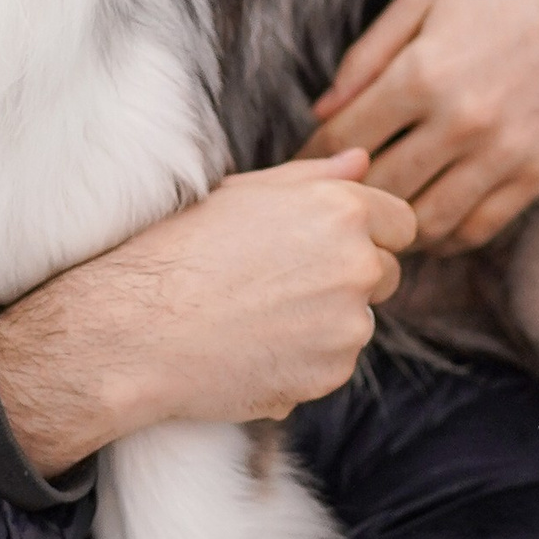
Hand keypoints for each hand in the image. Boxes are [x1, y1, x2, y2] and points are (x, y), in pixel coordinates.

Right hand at [0, 153, 414, 477]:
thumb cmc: (180, 249)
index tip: (328, 245)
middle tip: (282, 282)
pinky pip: (331, 364)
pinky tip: (251, 347)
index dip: (369, 232)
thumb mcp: (246, 193)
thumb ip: (315, 178)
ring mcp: (348, 326)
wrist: (137, 328)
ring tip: (256, 315)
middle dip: (350, 278)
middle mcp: (357, 265)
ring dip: (325, 323)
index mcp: (341, 210)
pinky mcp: (329, 375)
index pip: (401, 222)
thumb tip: (361, 163)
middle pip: (387, 274)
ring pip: (357, 323)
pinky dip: (302, 361)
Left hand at [307, 0, 538, 254]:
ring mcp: (505, 153)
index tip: (299, 169)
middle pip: (380, 188)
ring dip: (394, 225)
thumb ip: (366, 57)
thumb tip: (321, 114)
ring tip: (377, 215)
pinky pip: (479, 229)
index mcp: (424, 72)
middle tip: (331, 200)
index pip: (346, 140)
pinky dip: (445, 237)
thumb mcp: (423, 0)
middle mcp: (463, 119)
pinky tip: (427, 220)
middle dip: (348, 196)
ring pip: (426, 221)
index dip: (312, 160)